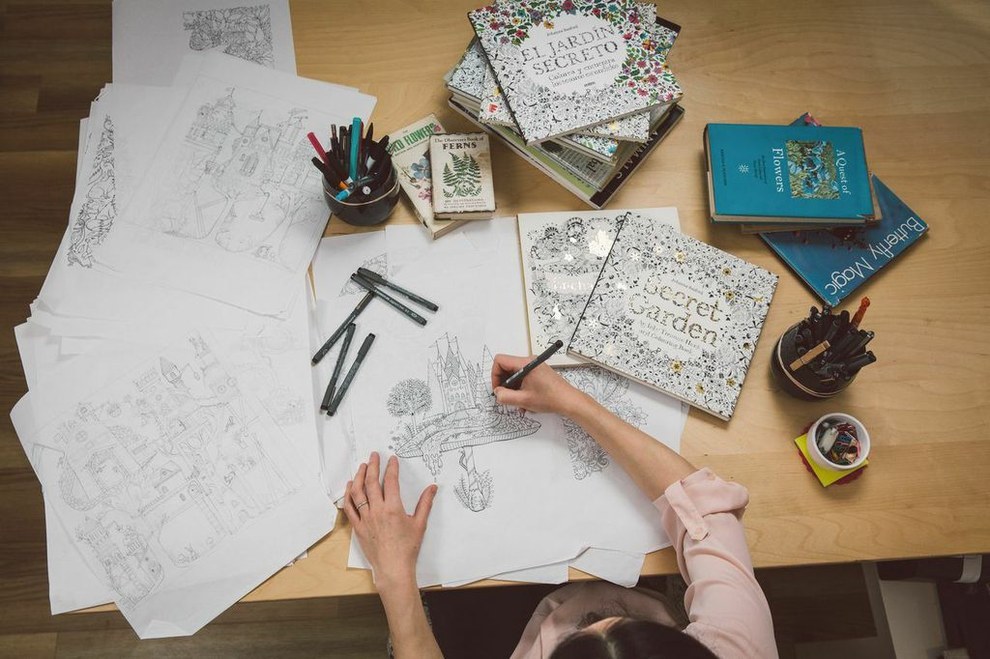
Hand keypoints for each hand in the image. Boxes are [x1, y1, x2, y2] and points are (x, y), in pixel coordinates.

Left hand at [344, 452, 437, 588]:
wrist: (393, 568)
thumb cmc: (407, 548)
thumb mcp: (420, 524)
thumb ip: (425, 503)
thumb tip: (433, 488)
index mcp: (393, 508)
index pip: (391, 481)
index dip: (391, 468)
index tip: (392, 459)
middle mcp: (377, 511)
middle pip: (372, 482)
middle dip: (373, 466)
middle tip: (374, 455)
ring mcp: (365, 519)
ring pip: (358, 492)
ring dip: (359, 477)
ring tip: (362, 466)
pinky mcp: (358, 527)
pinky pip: (350, 508)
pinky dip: (348, 495)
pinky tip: (350, 486)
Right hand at [490, 353, 587, 415]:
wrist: (568, 400)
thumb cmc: (550, 398)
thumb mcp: (523, 400)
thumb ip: (505, 396)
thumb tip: (497, 393)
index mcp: (525, 363)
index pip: (500, 361)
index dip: (495, 375)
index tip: (498, 389)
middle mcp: (529, 361)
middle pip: (506, 367)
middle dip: (504, 383)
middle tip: (506, 397)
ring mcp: (534, 366)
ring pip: (514, 374)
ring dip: (513, 388)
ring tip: (517, 402)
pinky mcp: (538, 372)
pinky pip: (522, 377)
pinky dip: (520, 388)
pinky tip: (524, 401)